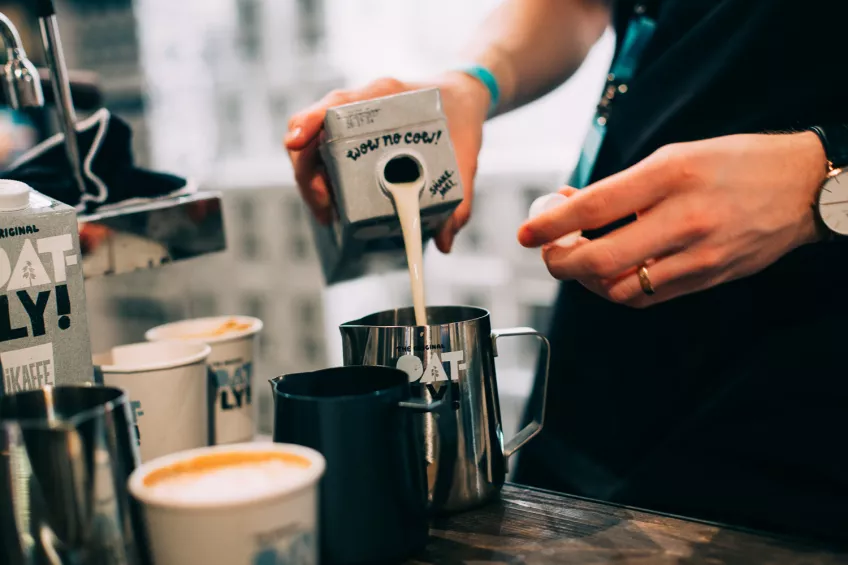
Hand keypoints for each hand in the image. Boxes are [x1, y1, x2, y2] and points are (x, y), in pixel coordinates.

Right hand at [284, 73, 489, 252]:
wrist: (462, 98)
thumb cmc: (461, 117)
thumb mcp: (465, 154)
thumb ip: (460, 196)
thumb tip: (445, 241)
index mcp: (386, 95)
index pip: (337, 103)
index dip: (311, 120)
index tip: (296, 142)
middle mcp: (362, 104)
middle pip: (313, 131)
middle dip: (308, 172)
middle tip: (325, 209)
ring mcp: (352, 121)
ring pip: (313, 146)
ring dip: (312, 182)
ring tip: (328, 215)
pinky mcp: (351, 137)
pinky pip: (324, 155)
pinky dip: (322, 181)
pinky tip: (333, 206)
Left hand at [518, 132, 828, 306]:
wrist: (800, 188)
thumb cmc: (732, 163)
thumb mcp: (674, 157)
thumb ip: (621, 187)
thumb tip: (567, 206)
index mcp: (671, 175)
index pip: (596, 206)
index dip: (551, 223)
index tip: (526, 232)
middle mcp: (684, 217)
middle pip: (601, 258)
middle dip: (560, 262)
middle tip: (549, 253)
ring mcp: (698, 254)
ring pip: (620, 287)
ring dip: (588, 280)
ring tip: (581, 260)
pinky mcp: (708, 278)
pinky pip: (647, 297)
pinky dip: (618, 288)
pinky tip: (612, 272)